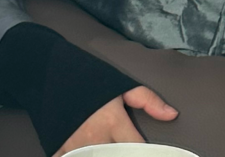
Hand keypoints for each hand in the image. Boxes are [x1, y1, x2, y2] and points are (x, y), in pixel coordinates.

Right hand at [53, 86, 177, 156]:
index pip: (137, 148)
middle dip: (124, 153)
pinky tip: (88, 151)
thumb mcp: (122, 85)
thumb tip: (172, 115)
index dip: (145, 152)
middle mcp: (95, 138)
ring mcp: (75, 147)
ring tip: (109, 147)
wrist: (52, 75)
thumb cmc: (90, 80)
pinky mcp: (59, 151)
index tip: (148, 151)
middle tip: (125, 146)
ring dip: (104, 154)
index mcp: (113, 122)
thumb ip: (148, 100)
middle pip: (118, 156)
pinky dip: (79, 156)